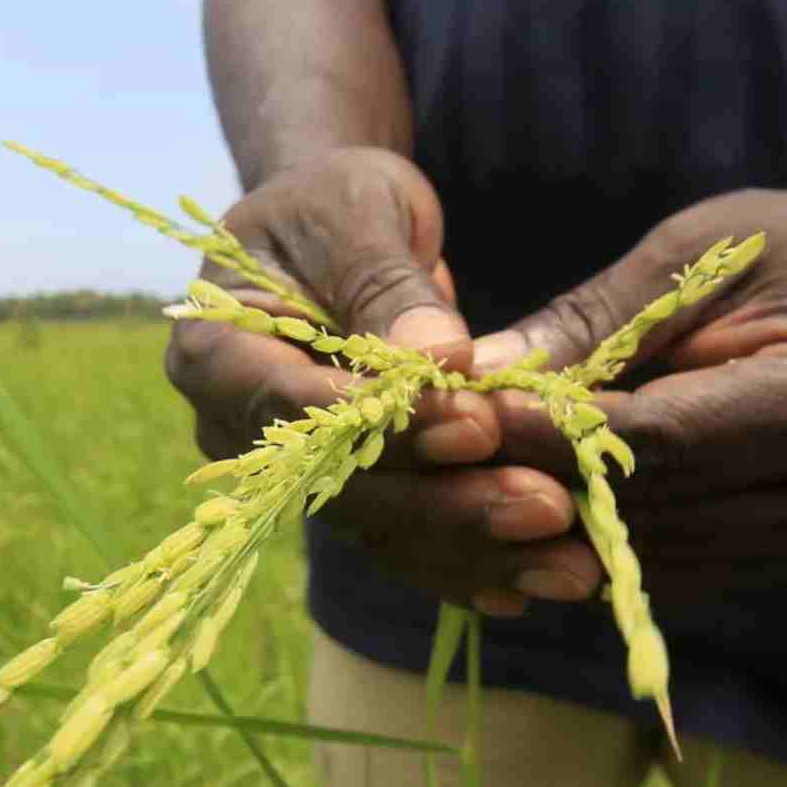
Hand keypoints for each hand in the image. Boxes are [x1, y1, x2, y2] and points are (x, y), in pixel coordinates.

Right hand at [163, 147, 599, 613]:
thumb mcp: (360, 214)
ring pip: (382, 530)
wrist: (336, 231)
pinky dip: (472, 564)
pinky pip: (405, 541)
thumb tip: (439, 357)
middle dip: (449, 505)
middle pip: (345, 490)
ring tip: (571, 565)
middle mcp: (237, 432)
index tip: (479, 425)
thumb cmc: (335, 204)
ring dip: (477, 552)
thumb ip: (389, 288)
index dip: (389, 426)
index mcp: (215, 354)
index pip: (299, 409)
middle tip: (548, 508)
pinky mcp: (347, 494)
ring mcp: (292, 474)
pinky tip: (539, 582)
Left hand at [476, 178, 786, 596]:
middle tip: (457, 460)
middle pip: (664, 505)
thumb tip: (481, 370)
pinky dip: (616, 546)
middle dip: (551, 481)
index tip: (476, 415)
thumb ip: (595, 318)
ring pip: (667, 552)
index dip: (561, 435)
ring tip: (486, 486)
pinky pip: (690, 568)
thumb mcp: (696, 251)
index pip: (667, 437)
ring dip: (571, 526)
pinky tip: (551, 513)